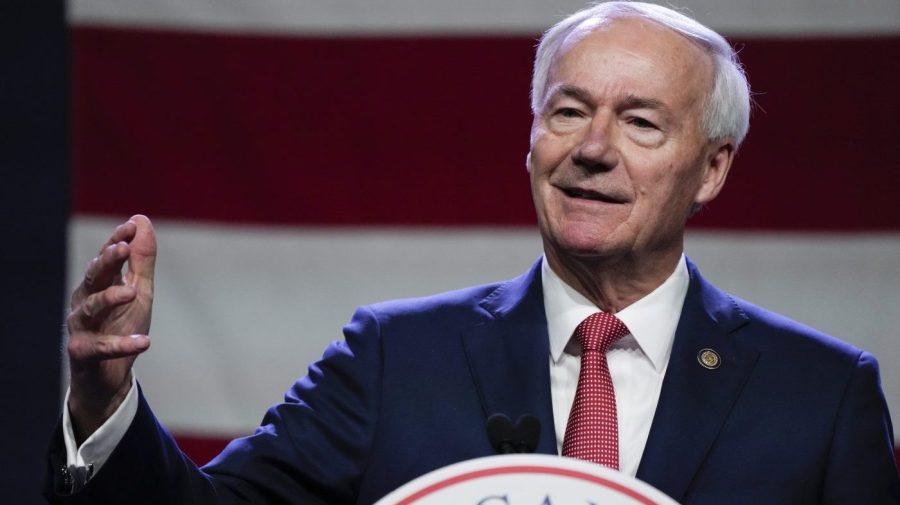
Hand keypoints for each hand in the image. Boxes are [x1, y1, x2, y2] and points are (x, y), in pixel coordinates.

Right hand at [66, 215, 155, 442]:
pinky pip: (102, 347)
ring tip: (132, 293)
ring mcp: (81, 327)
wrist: (108, 376)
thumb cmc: (122, 326)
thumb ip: (141, 260)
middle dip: (107, 261)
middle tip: (122, 249)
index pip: (106, 258)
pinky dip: (123, 344)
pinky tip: (144, 342)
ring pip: (92, 308)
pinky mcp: (83, 353)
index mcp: (97, 284)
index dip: (117, 242)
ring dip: (111, 298)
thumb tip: (141, 220)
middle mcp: (84, 301)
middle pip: (94, 277)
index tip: (131, 227)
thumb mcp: (139, 291)